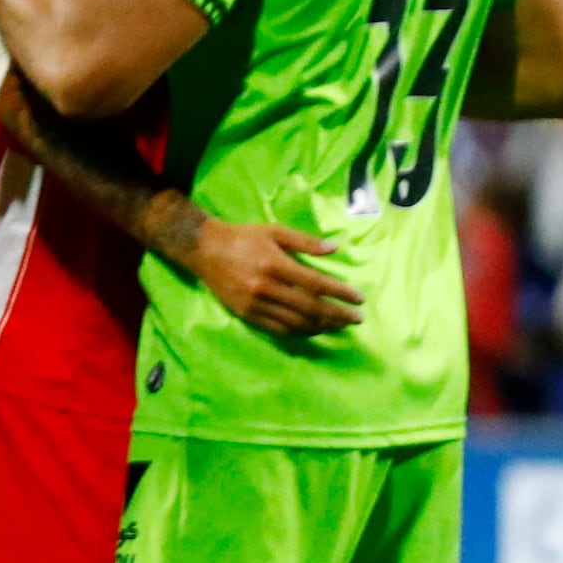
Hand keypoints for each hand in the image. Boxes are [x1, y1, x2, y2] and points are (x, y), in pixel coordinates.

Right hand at [163, 209, 359, 338]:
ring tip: (339, 326)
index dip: (341, 293)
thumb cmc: (243, 237)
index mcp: (275, 264)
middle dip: (338, 315)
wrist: (203, 249)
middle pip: (310, 307)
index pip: (316, 284)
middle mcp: (266, 287)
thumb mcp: (274, 231)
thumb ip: (305, 241)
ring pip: (296, 322)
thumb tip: (335, 248)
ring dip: (322, 326)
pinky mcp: (245, 314)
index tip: (359, 299)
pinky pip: (278, 329)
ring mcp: (255, 304)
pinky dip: (299, 332)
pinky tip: (313, 330)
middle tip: (357, 319)